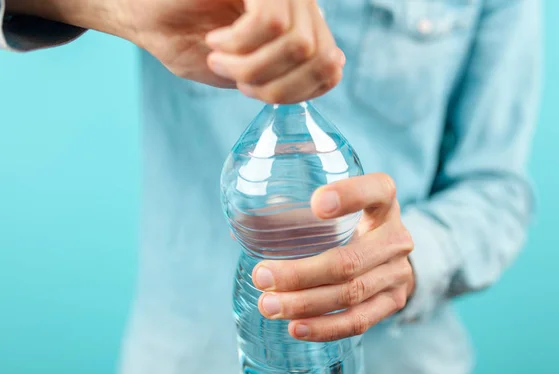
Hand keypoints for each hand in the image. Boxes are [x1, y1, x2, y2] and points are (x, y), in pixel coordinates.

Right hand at [121, 0, 344, 102]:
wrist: (141, 15)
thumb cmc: (188, 39)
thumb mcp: (244, 71)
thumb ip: (286, 74)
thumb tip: (332, 69)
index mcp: (298, 26)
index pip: (331, 68)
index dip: (297, 92)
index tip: (256, 92)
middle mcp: (297, 2)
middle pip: (321, 58)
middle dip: (275, 86)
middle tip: (237, 80)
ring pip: (298, 44)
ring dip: (251, 66)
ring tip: (219, 56)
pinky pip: (271, 23)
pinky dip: (241, 44)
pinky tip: (217, 41)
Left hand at [252, 173, 414, 341]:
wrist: (387, 256)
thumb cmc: (347, 224)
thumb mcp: (332, 208)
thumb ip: (295, 211)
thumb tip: (240, 228)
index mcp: (383, 199)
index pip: (375, 191)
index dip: (349, 196)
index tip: (315, 203)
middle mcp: (396, 235)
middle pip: (350, 260)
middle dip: (301, 273)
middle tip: (262, 278)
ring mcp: (398, 272)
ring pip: (351, 293)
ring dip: (305, 303)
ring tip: (269, 306)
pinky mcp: (393, 302)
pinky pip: (359, 321)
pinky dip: (326, 327)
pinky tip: (296, 328)